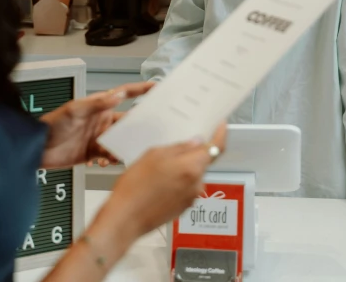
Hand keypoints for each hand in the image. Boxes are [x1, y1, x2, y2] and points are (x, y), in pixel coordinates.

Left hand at [40, 82, 153, 168]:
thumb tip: (117, 95)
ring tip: (121, 152)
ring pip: (121, 141)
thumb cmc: (51, 124)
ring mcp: (99, 137)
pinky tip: (103, 162)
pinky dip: (111, 160)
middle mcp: (102, 120)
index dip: (140, 90)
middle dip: (138, 126)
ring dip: (124, 147)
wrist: (36, 148)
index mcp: (99, 106)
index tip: (155, 87)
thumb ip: (97, 103)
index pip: (124, 94)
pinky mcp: (94, 152)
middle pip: (128, 121)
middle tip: (148, 132)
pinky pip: (110, 156)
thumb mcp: (74, 110)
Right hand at [109, 124, 227, 238]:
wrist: (124, 219)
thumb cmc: (136, 186)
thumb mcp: (154, 155)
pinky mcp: (182, 208)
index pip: (216, 147)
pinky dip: (177, 181)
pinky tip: (159, 181)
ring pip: (192, 175)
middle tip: (176, 145)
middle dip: (192, 152)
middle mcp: (196, 184)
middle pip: (202, 161)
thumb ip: (178, 147)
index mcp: (192, 167)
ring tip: (159, 167)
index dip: (220, 134)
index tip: (221, 125)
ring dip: (182, 168)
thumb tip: (195, 142)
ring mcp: (190, 198)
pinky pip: (185, 188)